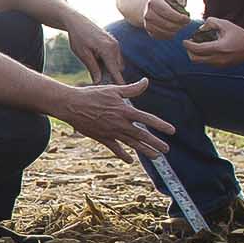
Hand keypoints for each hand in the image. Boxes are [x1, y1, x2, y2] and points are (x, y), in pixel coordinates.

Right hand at [56, 77, 174, 163]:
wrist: (72, 105)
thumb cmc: (92, 94)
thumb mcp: (113, 89)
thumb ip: (132, 89)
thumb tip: (146, 81)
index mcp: (125, 110)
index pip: (147, 119)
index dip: (161, 125)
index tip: (172, 131)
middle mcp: (120, 123)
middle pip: (142, 135)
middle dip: (156, 143)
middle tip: (166, 149)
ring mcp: (111, 132)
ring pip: (132, 144)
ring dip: (145, 151)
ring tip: (156, 156)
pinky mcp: (102, 138)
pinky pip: (116, 148)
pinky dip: (123, 155)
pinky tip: (130, 160)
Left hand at [65, 16, 125, 83]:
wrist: (77, 21)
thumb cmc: (78, 38)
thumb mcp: (83, 54)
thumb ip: (92, 68)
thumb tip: (98, 82)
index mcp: (107, 49)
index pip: (115, 70)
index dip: (119, 82)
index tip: (123, 91)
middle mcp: (115, 47)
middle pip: (118, 68)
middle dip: (111, 76)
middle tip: (98, 80)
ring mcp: (115, 44)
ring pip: (117, 63)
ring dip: (109, 69)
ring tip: (94, 68)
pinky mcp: (113, 43)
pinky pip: (115, 57)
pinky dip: (108, 62)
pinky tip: (96, 61)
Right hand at [140, 0, 191, 38]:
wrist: (152, 8)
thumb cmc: (167, 1)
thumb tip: (183, 4)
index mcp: (153, 3)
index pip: (167, 13)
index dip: (179, 18)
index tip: (188, 19)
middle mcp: (148, 14)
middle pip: (167, 24)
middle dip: (180, 25)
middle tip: (186, 23)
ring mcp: (147, 24)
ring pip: (166, 32)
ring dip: (176, 30)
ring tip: (181, 25)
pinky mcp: (150, 32)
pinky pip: (163, 37)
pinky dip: (171, 35)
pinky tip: (175, 29)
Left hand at [182, 17, 243, 66]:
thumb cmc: (240, 34)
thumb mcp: (226, 24)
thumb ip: (212, 22)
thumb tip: (201, 27)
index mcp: (219, 48)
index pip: (198, 49)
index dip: (188, 45)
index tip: (184, 41)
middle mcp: (218, 58)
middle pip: (195, 59)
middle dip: (189, 52)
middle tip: (189, 44)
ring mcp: (220, 64)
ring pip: (201, 62)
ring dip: (196, 54)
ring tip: (198, 45)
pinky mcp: (221, 67)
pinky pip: (207, 63)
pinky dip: (203, 57)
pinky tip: (206, 49)